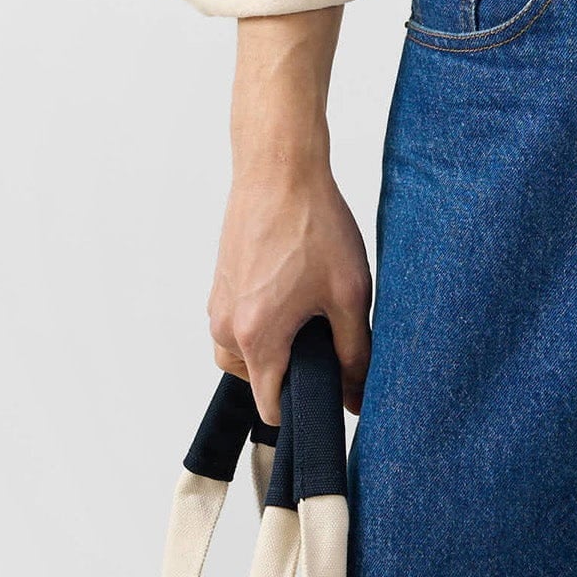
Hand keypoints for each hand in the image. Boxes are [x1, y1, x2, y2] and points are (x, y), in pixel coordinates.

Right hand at [210, 7, 372, 422]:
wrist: (279, 169)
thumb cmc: (312, 224)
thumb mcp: (350, 294)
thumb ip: (355, 354)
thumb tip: (357, 398)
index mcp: (256, 339)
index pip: (272, 408)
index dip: (306, 407)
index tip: (332, 390)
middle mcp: (226, 328)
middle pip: (259, 381)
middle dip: (294, 370)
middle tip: (328, 333)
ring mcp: (219, 305)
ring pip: (249, 352)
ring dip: (279, 343)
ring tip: (312, 304)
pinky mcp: (221, 285)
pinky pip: (241, 323)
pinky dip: (266, 319)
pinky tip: (295, 286)